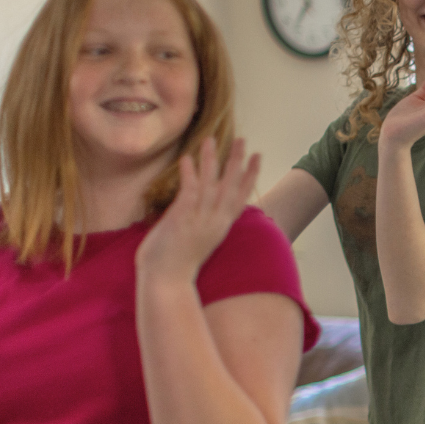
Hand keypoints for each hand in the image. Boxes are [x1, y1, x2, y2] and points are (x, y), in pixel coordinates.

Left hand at [135, 137, 260, 283]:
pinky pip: (189, 192)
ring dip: (212, 161)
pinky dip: (189, 175)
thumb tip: (194, 211)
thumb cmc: (175, 266)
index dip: (250, 175)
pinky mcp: (183, 220)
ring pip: (210, 184)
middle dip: (237, 161)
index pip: (240, 196)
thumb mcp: (195, 241)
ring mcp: (200, 220)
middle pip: (230, 186)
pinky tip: (188, 159)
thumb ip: (199, 224)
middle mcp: (215, 221)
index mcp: (220, 227)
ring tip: (211, 139)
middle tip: (243, 139)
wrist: (167, 284)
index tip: (258, 157)